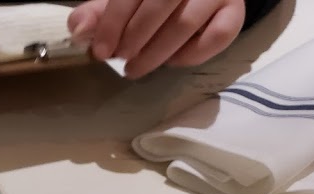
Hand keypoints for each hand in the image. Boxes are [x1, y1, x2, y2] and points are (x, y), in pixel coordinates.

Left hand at [68, 0, 246, 78]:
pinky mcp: (235, 11)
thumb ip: (99, 13)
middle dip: (134, 39)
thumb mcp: (124, 1)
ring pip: (185, 24)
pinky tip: (172, 61)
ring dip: (155, 54)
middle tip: (121, 60)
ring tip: (135, 68)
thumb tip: (78, 29)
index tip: (100, 51)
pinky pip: (217, 37)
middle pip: (159, 6)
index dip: (112, 23)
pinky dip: (191, 55)